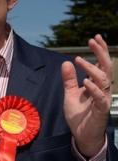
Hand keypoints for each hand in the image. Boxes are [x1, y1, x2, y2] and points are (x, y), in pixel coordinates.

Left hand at [62, 34, 112, 156]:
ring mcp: (103, 99)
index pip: (101, 64)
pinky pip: (100, 98)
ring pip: (103, 80)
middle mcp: (102, 89)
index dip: (100, 51)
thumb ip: (69, 79)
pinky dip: (94, 89)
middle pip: (106, 67)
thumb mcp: (70, 93)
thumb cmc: (79, 114)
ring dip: (92, 68)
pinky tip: (85, 81)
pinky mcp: (101, 110)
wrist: (81, 134)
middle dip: (101, 53)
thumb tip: (66, 62)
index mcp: (96, 84)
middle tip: (92, 40)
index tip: (95, 38)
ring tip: (80, 60)